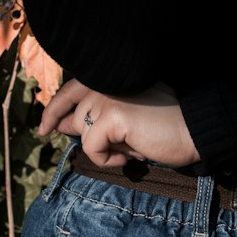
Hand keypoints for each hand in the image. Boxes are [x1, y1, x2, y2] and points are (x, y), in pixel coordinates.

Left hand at [39, 77, 200, 169]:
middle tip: (112, 140)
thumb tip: (62, 124)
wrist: (193, 130)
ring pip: (83, 134)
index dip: (53, 110)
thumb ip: (96, 116)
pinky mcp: (111, 115)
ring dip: (104, 148)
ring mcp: (107, 96)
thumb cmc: (162, 127)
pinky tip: (130, 155)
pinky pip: (91, 147)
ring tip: (132, 145)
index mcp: (110, 77)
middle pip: (75, 117)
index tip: (43, 129)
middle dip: (87, 136)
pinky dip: (107, 159)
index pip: (70, 90)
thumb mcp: (124, 120)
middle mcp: (105, 81)